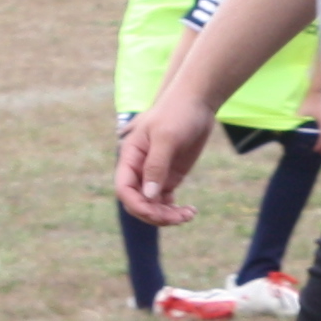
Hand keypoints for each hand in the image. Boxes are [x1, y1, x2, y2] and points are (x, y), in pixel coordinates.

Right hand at [117, 100, 215, 225]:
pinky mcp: (169, 178)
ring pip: (152, 206)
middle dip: (155, 214)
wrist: (196, 102)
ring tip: (189, 214)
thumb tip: (149, 196)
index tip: (156, 213)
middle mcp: (139, 169)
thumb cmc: (177, 113)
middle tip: (180, 217)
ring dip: (167, 216)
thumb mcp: (166, 137)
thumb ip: (156, 166)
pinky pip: (165, 202)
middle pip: (138, 202)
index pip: (124, 189)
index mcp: (130, 157)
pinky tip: (190, 210)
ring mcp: (154, 175)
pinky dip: (175, 211)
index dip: (137, 205)